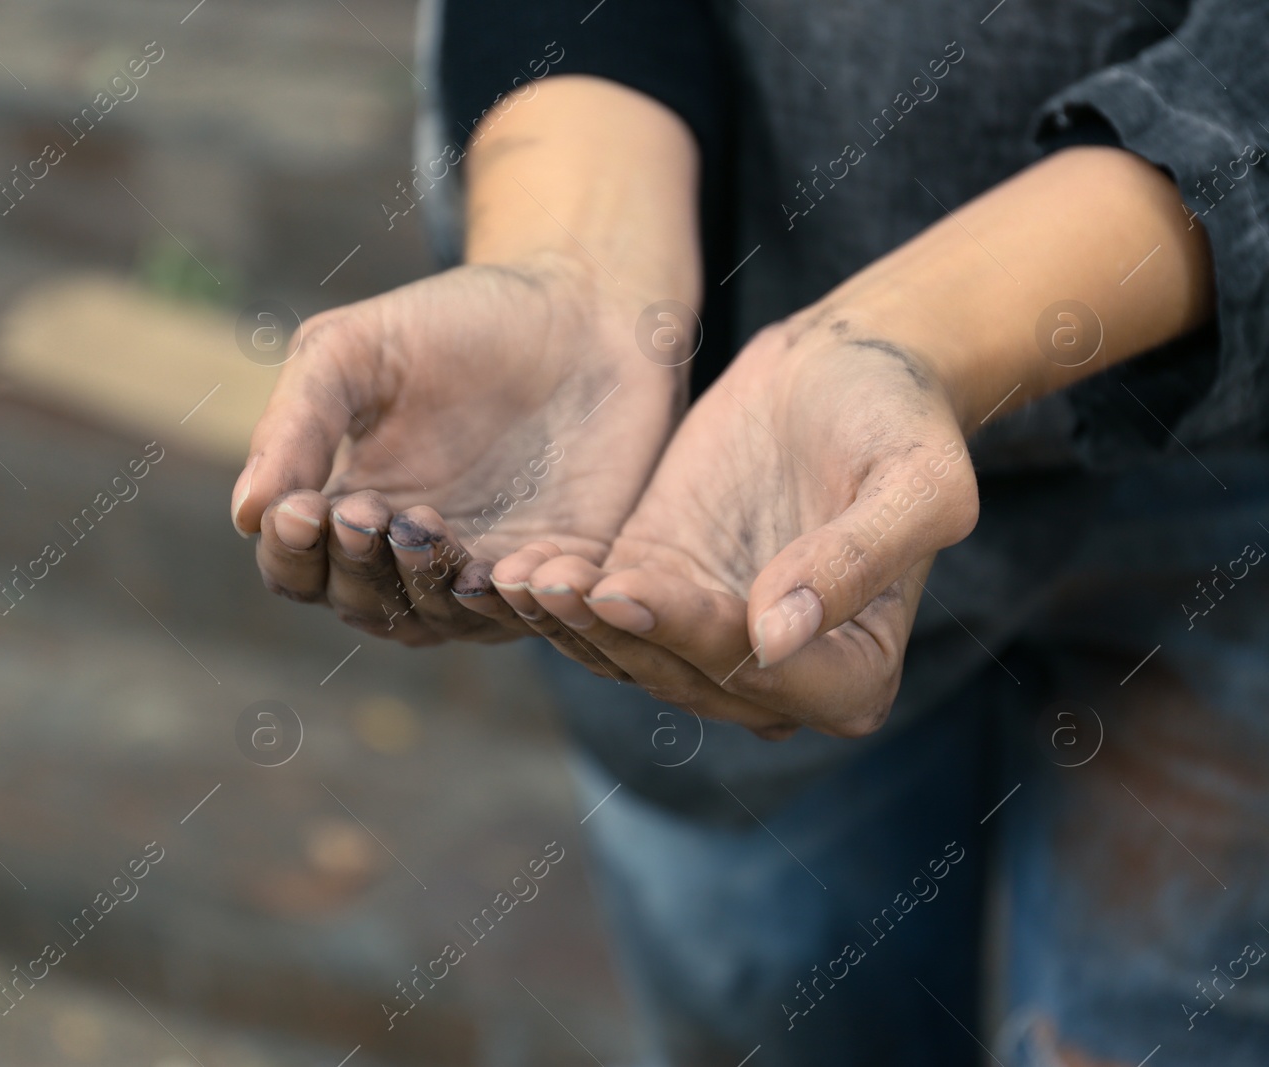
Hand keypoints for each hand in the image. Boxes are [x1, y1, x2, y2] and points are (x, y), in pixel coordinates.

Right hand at [231, 252, 684, 645]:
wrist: (582, 304)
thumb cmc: (456, 322)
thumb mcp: (356, 350)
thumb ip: (298, 423)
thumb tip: (246, 514)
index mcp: (349, 507)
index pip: (298, 568)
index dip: (293, 551)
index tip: (303, 507)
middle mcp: (410, 555)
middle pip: (361, 606)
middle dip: (357, 567)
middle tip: (367, 512)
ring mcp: (484, 567)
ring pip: (436, 619)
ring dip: (423, 585)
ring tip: (423, 525)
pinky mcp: (559, 568)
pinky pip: (530, 612)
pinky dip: (513, 600)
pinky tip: (507, 566)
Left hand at [464, 316, 978, 735]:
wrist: (848, 363)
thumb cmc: (901, 419)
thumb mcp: (915, 482)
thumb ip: (857, 561)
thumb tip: (775, 641)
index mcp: (852, 674)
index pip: (763, 676)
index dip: (693, 638)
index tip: (629, 592)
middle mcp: (773, 676)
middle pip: (682, 674)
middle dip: (612, 634)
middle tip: (550, 585)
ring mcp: (706, 635)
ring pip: (628, 652)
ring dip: (571, 623)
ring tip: (520, 577)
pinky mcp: (655, 586)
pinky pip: (600, 610)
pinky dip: (559, 596)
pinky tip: (513, 566)